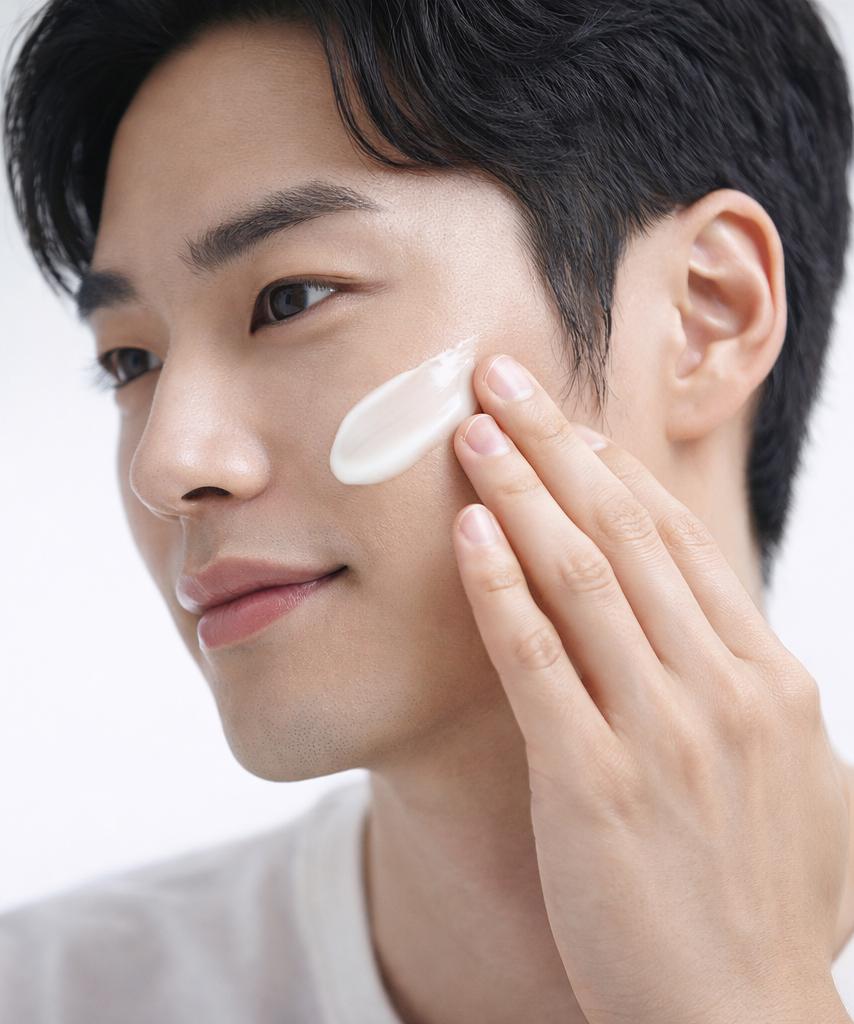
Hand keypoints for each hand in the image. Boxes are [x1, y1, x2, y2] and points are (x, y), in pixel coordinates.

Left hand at [450, 354, 850, 1023]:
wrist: (745, 1019)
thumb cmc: (762, 900)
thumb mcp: (791, 779)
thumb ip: (749, 694)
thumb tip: (709, 630)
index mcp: (768, 677)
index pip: (681, 541)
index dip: (616, 468)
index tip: (565, 419)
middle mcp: (721, 686)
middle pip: (628, 530)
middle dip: (559, 443)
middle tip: (503, 378)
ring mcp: (662, 732)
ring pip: (583, 576)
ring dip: (522, 490)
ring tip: (473, 429)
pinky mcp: (595, 783)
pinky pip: (540, 661)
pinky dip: (502, 588)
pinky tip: (469, 533)